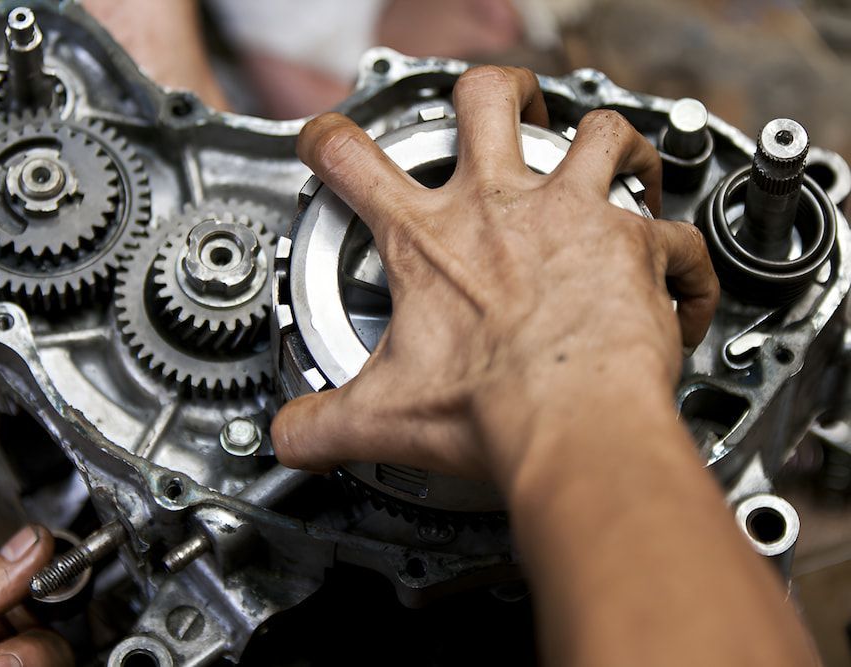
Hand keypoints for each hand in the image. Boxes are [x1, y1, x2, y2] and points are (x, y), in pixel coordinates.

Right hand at [271, 66, 718, 487]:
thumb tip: (289, 438)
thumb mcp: (384, 416)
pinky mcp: (638, 244)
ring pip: (601, 131)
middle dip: (498, 94)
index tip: (331, 144)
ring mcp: (576, 216)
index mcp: (432, 240)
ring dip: (611, 143)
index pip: (355, 162)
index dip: (332, 142)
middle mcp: (503, 208)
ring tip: (617, 163)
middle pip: (488, 98)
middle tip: (509, 112)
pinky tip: (673, 285)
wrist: (572, 425)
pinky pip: (674, 234)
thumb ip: (322, 424)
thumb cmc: (488, 410)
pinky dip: (679, 259)